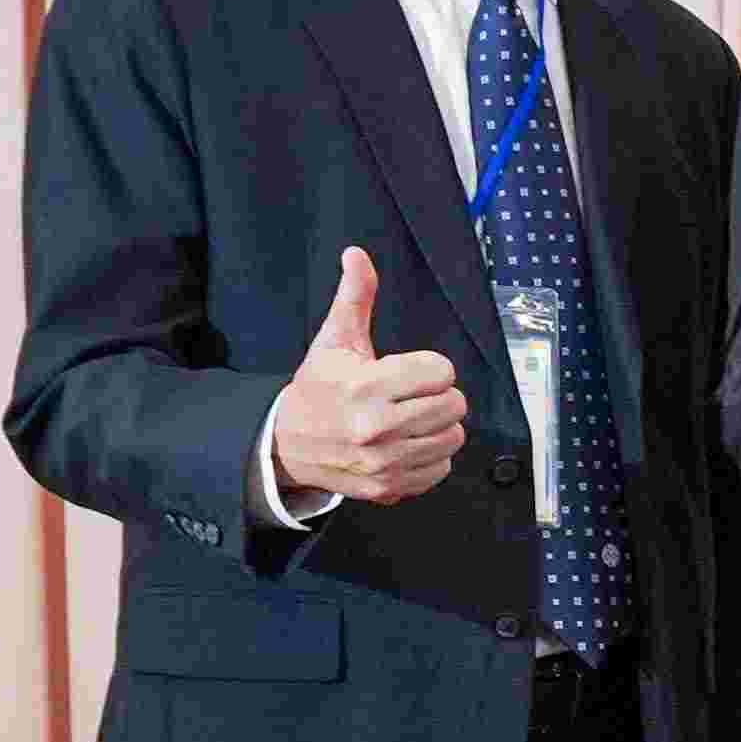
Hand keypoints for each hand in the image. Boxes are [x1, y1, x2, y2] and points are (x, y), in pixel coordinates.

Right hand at [265, 243, 467, 505]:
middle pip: (454, 404)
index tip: (406, 371)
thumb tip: (356, 253)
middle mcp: (376, 429)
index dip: (429, 367)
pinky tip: (405, 444)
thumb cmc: (319, 387)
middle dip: (437, 395)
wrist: (286, 444)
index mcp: (365, 387)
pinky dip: (431, 456)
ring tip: (408, 418)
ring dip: (438, 425)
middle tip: (410, 395)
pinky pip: (442, 468)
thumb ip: (355, 298)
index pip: (442, 371)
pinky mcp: (389, 488)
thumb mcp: (334, 340)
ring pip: (454, 437)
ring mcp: (384, 463)